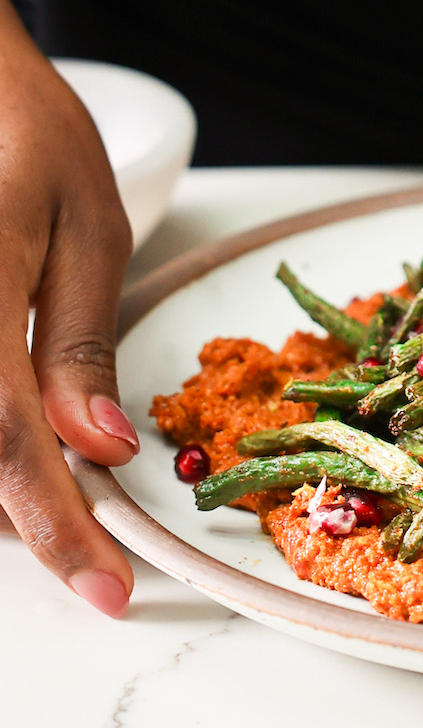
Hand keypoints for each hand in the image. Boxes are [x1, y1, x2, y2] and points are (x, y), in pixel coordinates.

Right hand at [0, 0, 135, 612]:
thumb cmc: (27, 139)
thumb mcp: (85, 231)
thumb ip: (78, 347)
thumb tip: (97, 451)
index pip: (4, 440)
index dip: (55, 526)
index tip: (107, 588)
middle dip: (28, 515)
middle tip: (95, 540)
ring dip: (0, 488)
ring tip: (59, 488)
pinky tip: (20, 439)